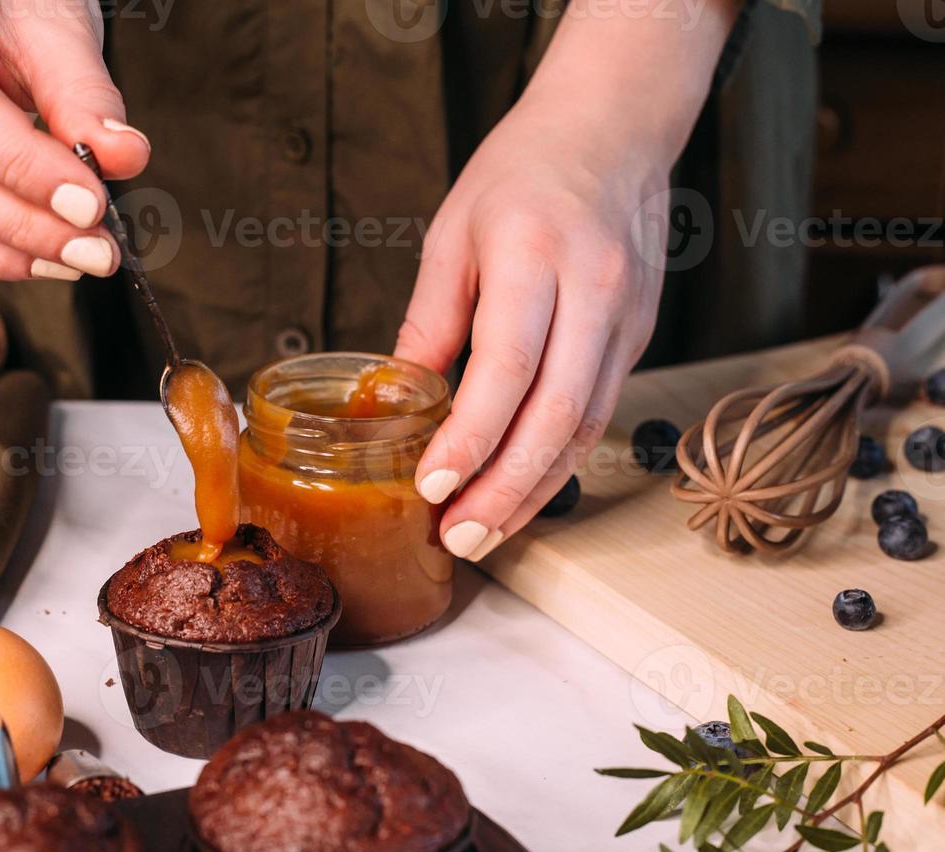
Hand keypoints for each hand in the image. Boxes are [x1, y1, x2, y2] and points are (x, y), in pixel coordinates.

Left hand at [394, 0, 739, 560]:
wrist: (612, 130)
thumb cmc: (522, 174)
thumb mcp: (453, 235)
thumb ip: (429, 320)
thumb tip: (394, 402)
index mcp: (538, 256)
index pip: (507, 366)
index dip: (472, 436)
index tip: (433, 484)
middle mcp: (595, 291)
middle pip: (557, 413)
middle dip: (507, 489)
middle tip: (460, 538)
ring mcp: (628, 317)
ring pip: (586, 426)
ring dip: (535, 490)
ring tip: (484, 534)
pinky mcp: (640, 335)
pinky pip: (599, 412)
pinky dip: (559, 460)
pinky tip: (520, 490)